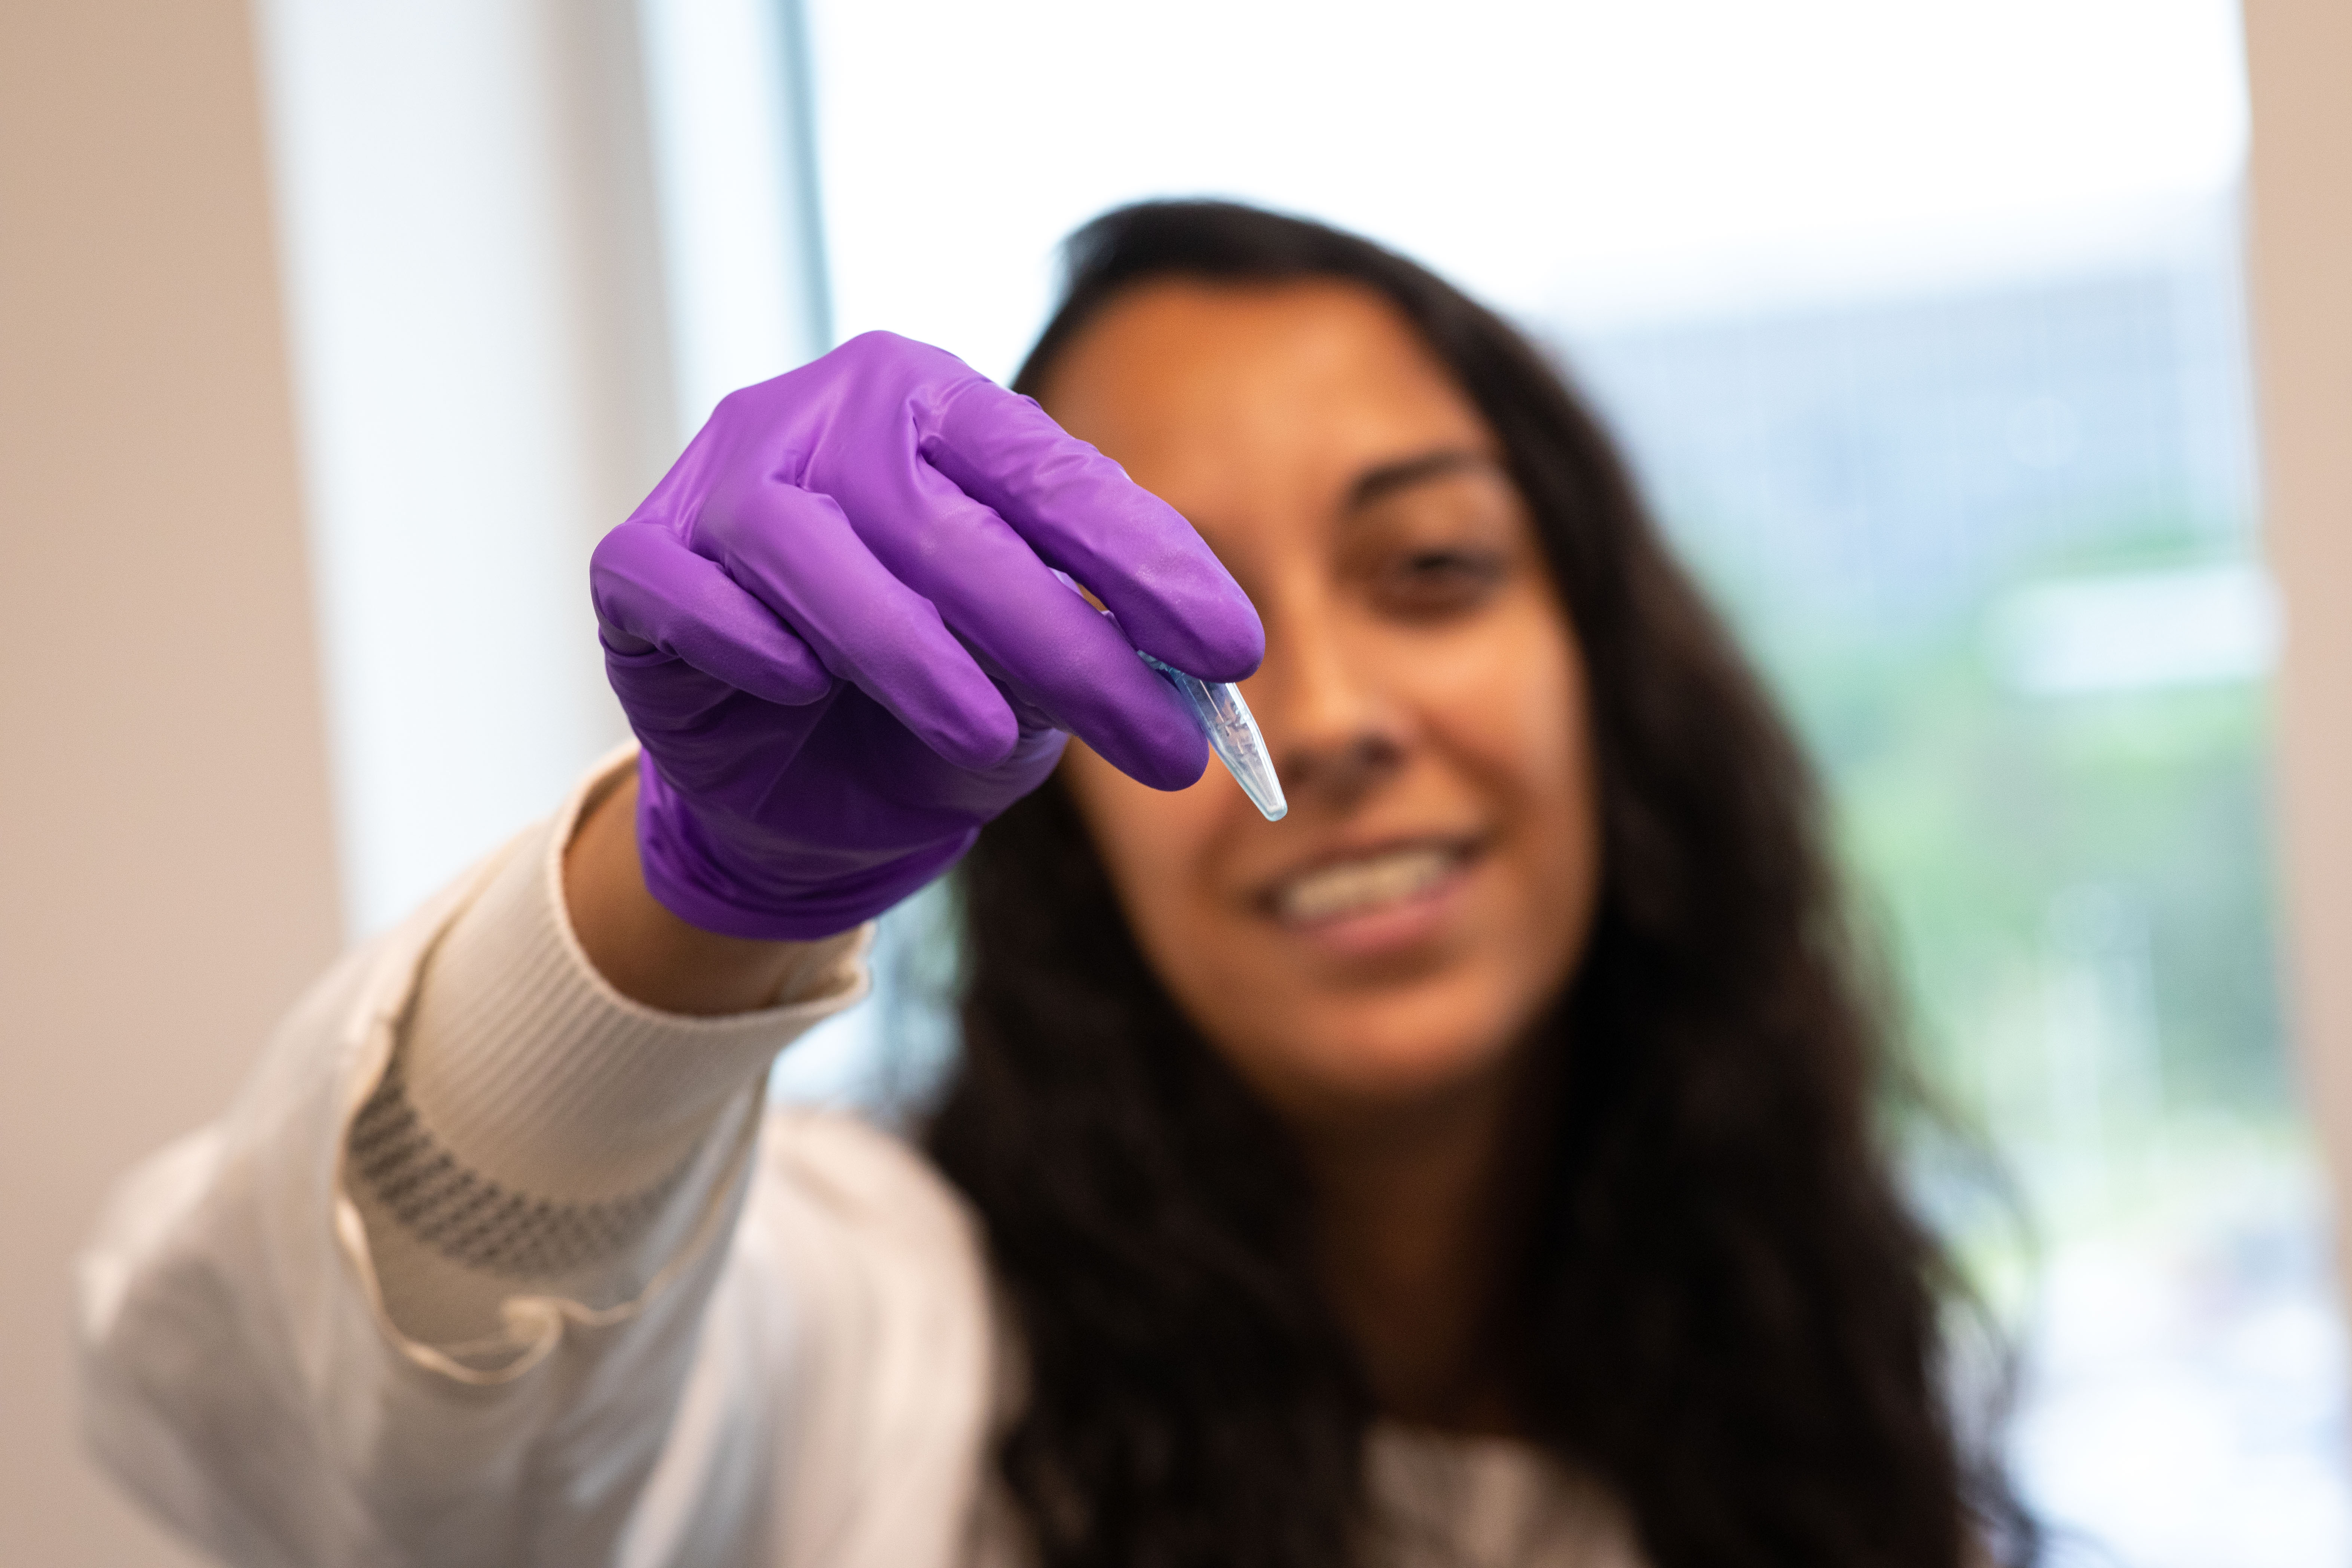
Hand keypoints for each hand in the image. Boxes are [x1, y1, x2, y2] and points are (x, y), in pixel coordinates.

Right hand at [590, 331, 1262, 940]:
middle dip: (1058, 639)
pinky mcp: (635, 565)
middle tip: (1155, 741)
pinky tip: (796, 683)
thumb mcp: (1026, 674)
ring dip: (907, 648)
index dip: (1144, 564)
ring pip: (806, 546)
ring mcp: (719, 482)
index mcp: (933, 407)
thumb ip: (1087, 643)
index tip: (1233, 650)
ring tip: (986, 733)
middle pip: (938, 518)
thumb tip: (1193, 668)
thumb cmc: (924, 701)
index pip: (1050, 475)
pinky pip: (683, 593)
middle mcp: (821, 416)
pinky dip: (744, 639)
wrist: (793, 786)